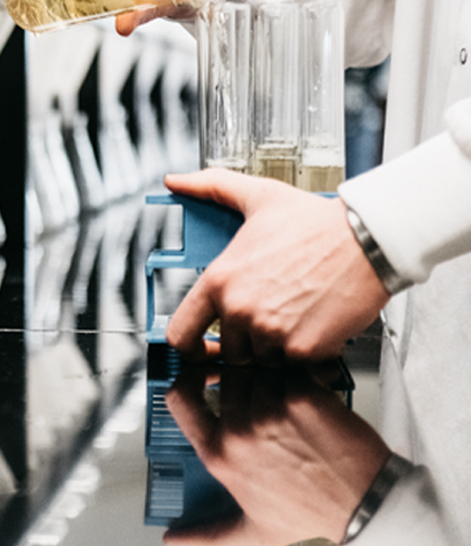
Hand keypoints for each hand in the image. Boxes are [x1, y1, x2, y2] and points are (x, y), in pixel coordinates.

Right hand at [162, 364, 390, 545]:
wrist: (363, 504)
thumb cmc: (309, 514)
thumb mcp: (253, 531)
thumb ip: (208, 535)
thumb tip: (172, 540)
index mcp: (219, 455)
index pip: (179, 398)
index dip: (186, 378)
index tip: (199, 374)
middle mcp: (239, 430)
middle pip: (225, 375)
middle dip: (240, 376)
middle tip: (258, 388)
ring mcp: (270, 410)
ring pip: (257, 367)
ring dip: (269, 373)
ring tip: (286, 394)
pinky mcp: (302, 396)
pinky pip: (288, 368)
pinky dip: (297, 374)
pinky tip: (306, 393)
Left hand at [164, 169, 389, 362]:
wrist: (369, 239)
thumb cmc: (316, 222)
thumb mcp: (256, 196)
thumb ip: (211, 188)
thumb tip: (177, 180)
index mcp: (220, 280)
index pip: (180, 333)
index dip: (189, 346)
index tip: (200, 347)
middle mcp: (240, 309)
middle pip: (230, 350)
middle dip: (247, 338)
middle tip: (270, 314)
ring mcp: (271, 333)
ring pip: (263, 360)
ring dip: (277, 345)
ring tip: (295, 311)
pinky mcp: (304, 350)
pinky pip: (296, 365)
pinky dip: (307, 352)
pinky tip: (315, 321)